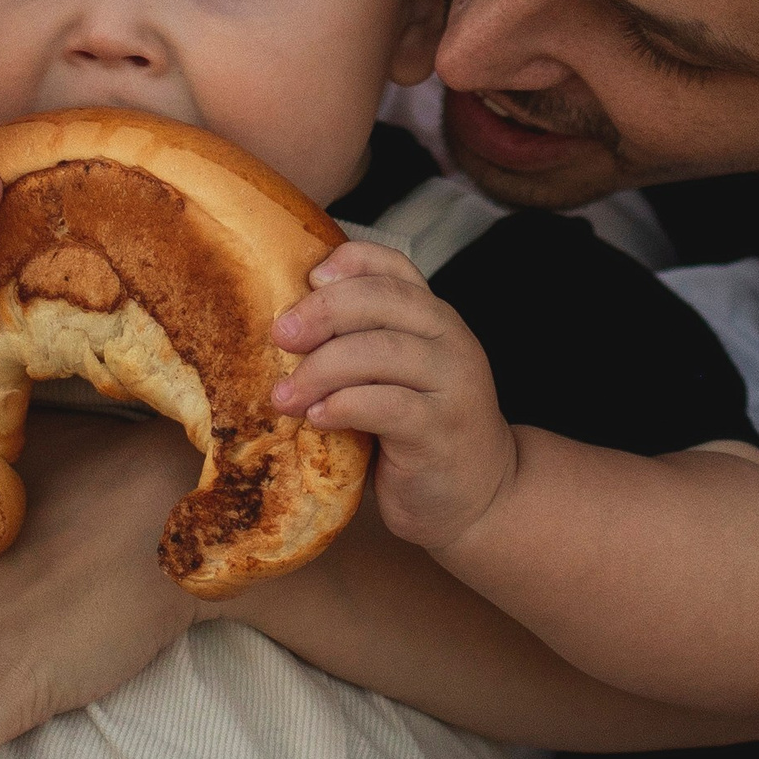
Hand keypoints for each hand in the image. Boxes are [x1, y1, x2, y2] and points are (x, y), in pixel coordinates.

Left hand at [271, 241, 520, 556]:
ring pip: (381, 352)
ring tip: (284, 395)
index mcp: (434, 317)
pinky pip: (388, 406)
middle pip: (382, 300)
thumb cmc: (419, 432)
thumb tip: (283, 325)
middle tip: (279, 336)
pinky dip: (343, 406)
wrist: (479, 496)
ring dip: (321, 369)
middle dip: (321, 312)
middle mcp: (451, 340)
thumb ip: (361, 344)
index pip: (393, 265)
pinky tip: (316, 417)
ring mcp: (453, 384)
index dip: (349, 262)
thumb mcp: (395, 377)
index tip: (307, 278)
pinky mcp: (442, 431)